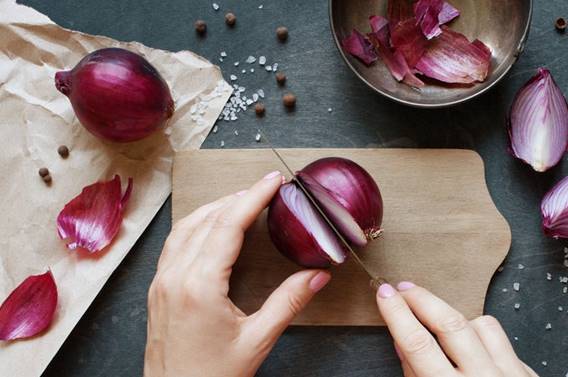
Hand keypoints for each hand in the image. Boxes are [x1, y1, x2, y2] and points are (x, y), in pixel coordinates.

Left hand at [144, 171, 330, 376]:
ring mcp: (162, 281)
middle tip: (265, 188)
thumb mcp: (257, 340)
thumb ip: (289, 302)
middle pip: (208, 219)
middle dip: (238, 197)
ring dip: (215, 208)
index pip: (229, 225)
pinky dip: (196, 225)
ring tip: (242, 200)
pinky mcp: (158, 289)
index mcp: (200, 286)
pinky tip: (209, 226)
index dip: (254, 197)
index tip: (272, 181)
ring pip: (187, 227)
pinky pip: (175, 243)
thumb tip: (317, 275)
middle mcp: (175, 277)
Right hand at [376, 282, 536, 376]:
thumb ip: (415, 374)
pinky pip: (499, 338)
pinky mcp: (527, 372)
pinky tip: (467, 341)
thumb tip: (400, 339)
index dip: (398, 315)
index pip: (418, 345)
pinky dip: (479, 332)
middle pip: (450, 324)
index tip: (386, 294)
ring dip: (453, 317)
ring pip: (479, 324)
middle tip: (403, 287)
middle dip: (422, 299)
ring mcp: (510, 375)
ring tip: (436, 321)